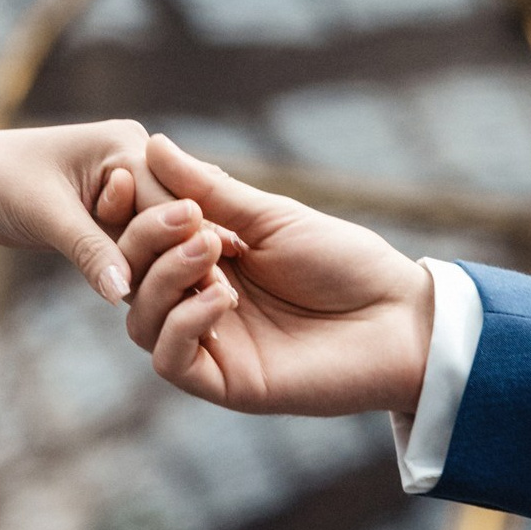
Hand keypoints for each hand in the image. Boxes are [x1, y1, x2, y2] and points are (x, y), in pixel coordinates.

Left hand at [0, 121, 239, 303]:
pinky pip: (143, 241)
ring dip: (174, 267)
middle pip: (176, 218)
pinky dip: (151, 267)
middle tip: (223, 306)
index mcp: (128, 145)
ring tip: (209, 310)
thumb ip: (90, 253)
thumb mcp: (46, 217)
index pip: (173, 202)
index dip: (192, 247)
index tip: (216, 291)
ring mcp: (130, 183)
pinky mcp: (118, 208)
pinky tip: (178, 299)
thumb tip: (124, 294)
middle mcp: (137, 158)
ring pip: (164, 234)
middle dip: (190, 259)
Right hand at [119, 136, 433, 415]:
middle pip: (131, 280)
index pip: (141, 240)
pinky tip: (223, 298)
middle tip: (190, 219)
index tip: (137, 177)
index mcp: (209, 261)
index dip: (132, 211)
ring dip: (166, 279)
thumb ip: (211, 191)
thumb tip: (154, 146)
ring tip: (213, 252)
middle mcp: (200, 303)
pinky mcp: (227, 383)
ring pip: (141, 322)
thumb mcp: (273, 218)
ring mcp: (212, 345)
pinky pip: (170, 361)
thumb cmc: (346, 265)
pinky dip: (182, 324)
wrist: (399, 319)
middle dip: (148, 241)